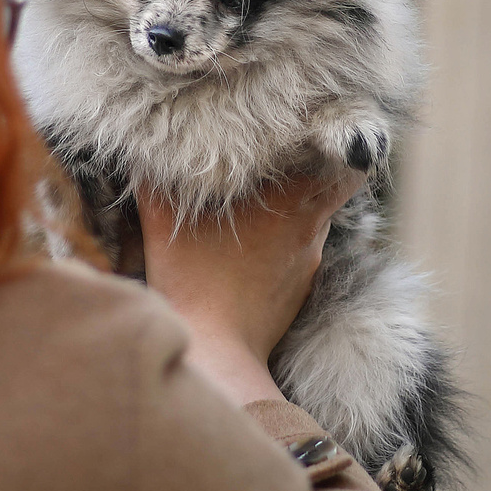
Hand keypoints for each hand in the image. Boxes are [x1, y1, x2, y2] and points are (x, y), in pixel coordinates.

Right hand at [138, 170, 362, 407]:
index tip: (311, 141)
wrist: (214, 349)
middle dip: (313, 176)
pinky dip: (284, 244)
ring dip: (296, 211)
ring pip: (314, 223)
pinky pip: (300, 253)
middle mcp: (309, 232)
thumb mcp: (161, 220)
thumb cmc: (191, 280)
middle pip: (331, 193)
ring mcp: (307, 264)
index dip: (334, 152)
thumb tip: (145, 152)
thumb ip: (155, 179)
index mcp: (291, 205)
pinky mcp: (298, 290)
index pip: (345, 170)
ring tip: (263, 206)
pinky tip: (253, 249)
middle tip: (283, 165)